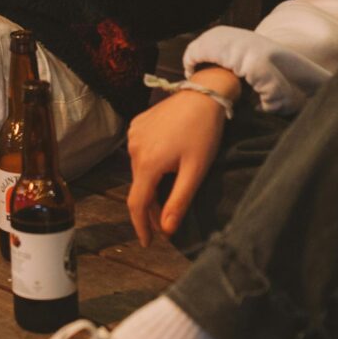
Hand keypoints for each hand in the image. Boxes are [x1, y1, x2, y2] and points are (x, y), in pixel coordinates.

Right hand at [125, 70, 236, 245]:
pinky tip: (164, 166)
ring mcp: (133, 134)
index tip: (148, 243)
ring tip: (167, 193)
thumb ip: (179, 201)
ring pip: (139, 171)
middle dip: (150, 207)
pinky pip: (139, 153)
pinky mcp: (137, 124)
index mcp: (147, 162)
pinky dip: (149, 166)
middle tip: (165, 224)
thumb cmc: (204, 133)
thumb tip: (167, 230)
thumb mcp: (196, 171)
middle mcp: (134, 148)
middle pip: (138, 187)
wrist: (204, 95)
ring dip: (150, 185)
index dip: (141, 226)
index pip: (137, 204)